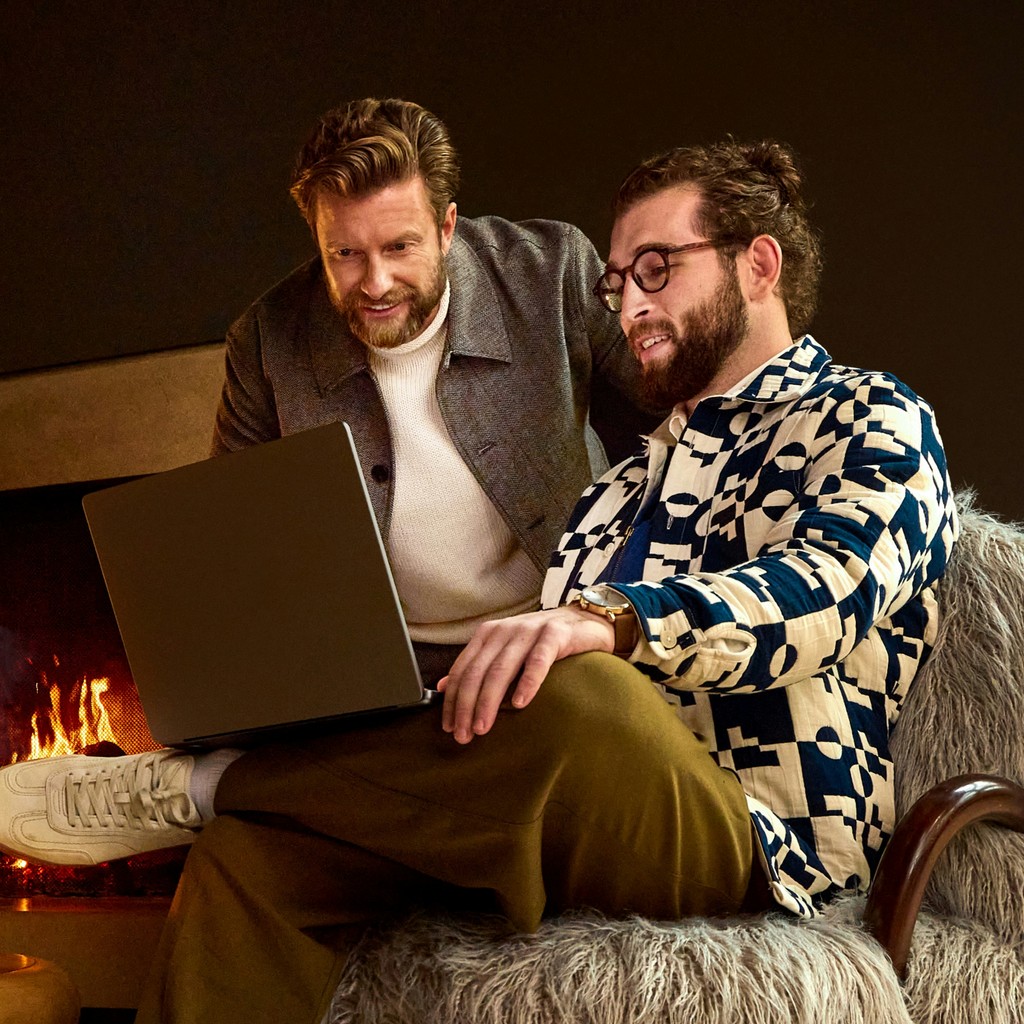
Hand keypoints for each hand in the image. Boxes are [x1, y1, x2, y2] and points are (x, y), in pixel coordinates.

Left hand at [436, 605, 614, 743]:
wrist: (585, 621)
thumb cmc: (542, 642)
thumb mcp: (505, 651)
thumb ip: (477, 666)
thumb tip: (442, 687)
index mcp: (488, 634)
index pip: (462, 669)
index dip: (452, 700)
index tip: (448, 727)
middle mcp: (505, 630)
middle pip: (478, 672)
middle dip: (466, 706)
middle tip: (464, 735)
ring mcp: (530, 630)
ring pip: (501, 669)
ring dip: (489, 701)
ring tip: (483, 727)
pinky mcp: (556, 634)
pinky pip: (538, 660)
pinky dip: (527, 682)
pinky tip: (520, 703)